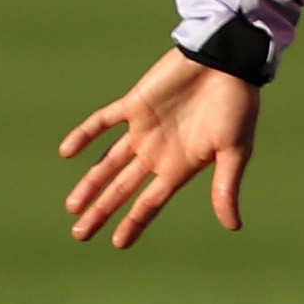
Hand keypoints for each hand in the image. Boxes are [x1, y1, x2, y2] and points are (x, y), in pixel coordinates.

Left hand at [61, 49, 262, 247]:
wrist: (227, 60)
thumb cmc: (237, 106)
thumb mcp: (235, 150)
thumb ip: (226, 187)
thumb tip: (232, 227)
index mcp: (181, 166)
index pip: (150, 202)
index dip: (133, 222)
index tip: (116, 243)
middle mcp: (158, 152)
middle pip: (122, 188)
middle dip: (101, 211)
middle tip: (79, 234)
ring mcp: (144, 129)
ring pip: (109, 162)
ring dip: (91, 183)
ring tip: (72, 207)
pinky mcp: (134, 103)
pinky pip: (103, 121)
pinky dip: (85, 135)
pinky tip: (66, 151)